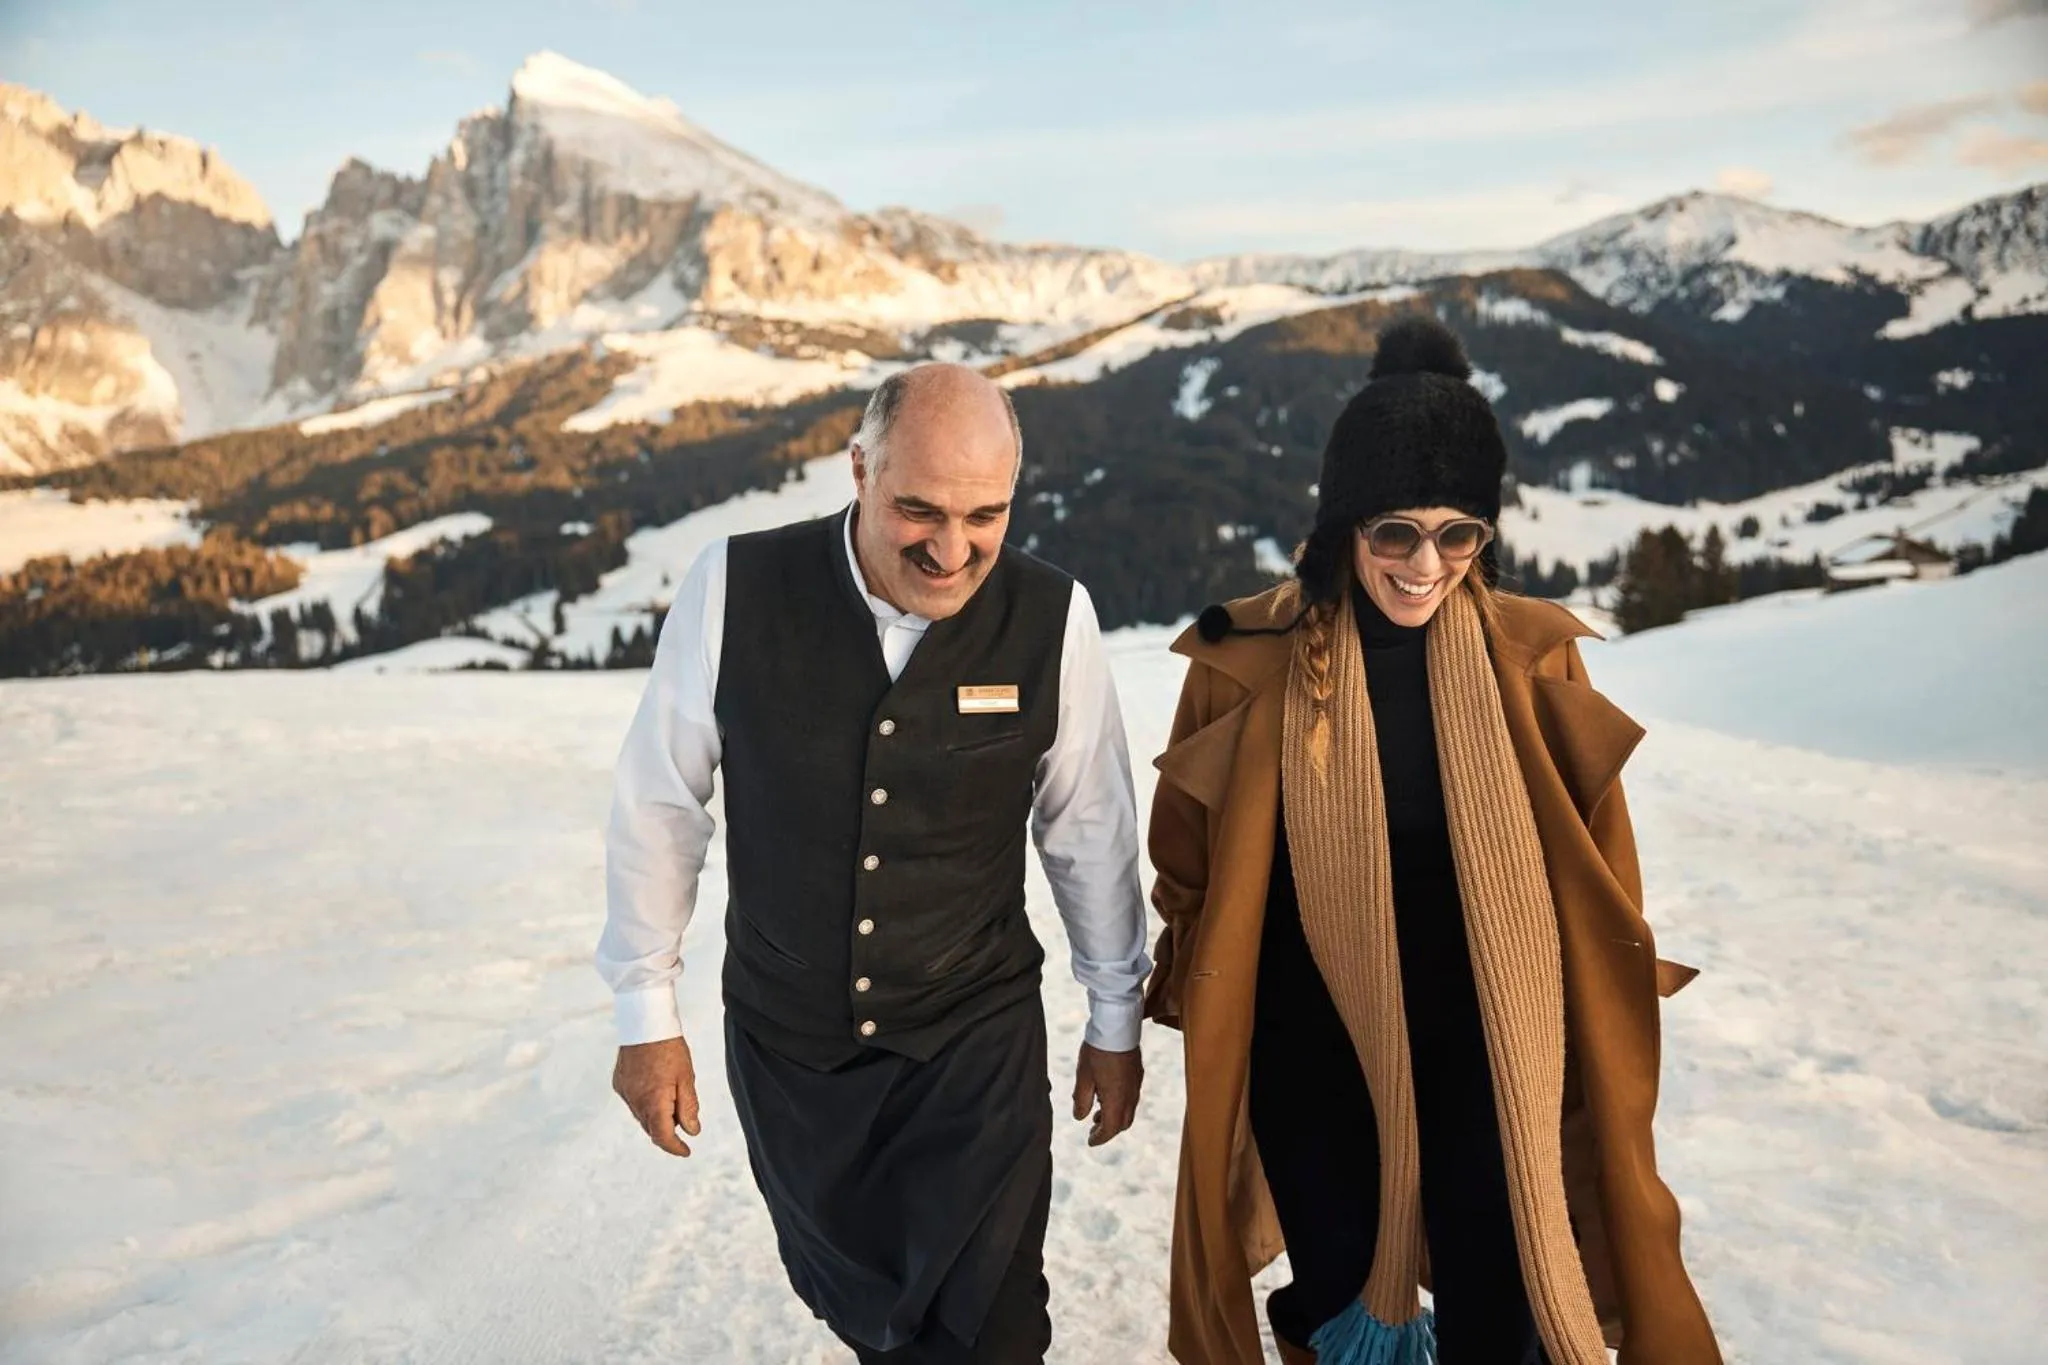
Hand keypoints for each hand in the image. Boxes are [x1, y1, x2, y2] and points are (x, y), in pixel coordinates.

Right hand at [612, 1035, 700, 1156]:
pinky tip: (655, 1088)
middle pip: (652, 1128)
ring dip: (656, 1116)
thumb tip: (692, 1131)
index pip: (663, 1137)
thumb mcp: (686, 1078)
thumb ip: (688, 1107)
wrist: (645, 1024)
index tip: (686, 1151)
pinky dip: (645, 1103)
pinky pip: (634, 1102)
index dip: (675, 1148)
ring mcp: (625, 1093)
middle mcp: (636, 1102)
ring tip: (671, 1097)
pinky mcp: (619, 1084)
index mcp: (654, 1103)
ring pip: (641, 1116)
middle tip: (683, 1119)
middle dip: (668, 1130)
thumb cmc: (669, 1049)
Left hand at [1072, 1041, 1142, 1146]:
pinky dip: (1120, 1103)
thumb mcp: (1083, 1078)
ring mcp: (1136, 1084)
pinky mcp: (1138, 1074)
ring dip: (1115, 1116)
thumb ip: (1081, 1101)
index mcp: (1117, 1100)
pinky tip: (1107, 1093)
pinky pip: (1132, 1097)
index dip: (1100, 1138)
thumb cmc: (1097, 1052)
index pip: (1111, 1129)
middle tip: (1094, 1129)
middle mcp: (1131, 1096)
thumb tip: (1080, 1117)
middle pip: (1123, 1123)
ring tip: (1098, 1112)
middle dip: (1109, 1129)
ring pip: (1129, 1110)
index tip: (1090, 1141)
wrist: (1116, 1026)